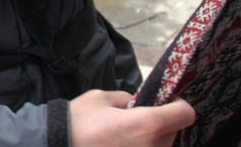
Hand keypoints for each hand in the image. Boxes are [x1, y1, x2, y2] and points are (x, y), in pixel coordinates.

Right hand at [68, 90, 195, 146]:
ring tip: (126, 136)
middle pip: (173, 133)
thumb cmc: (79, 120)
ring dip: (150, 140)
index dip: (179, 105)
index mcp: (146, 125)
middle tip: (139, 120)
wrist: (56, 144)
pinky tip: (121, 145)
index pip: (185, 114)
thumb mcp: (103, 98)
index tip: (167, 103)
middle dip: (161, 124)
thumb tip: (138, 105)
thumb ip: (128, 99)